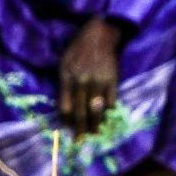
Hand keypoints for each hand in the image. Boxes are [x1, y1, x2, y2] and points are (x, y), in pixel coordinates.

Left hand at [55, 18, 128, 133]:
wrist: (100, 34)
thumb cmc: (78, 49)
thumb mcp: (63, 63)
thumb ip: (63, 84)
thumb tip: (66, 107)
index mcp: (66, 78)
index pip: (65, 107)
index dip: (66, 120)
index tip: (68, 128)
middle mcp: (81, 82)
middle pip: (80, 112)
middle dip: (80, 129)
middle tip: (80, 142)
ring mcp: (98, 81)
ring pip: (96, 110)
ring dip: (95, 124)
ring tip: (94, 134)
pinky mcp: (112, 80)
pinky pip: (111, 101)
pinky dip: (108, 111)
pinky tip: (106, 117)